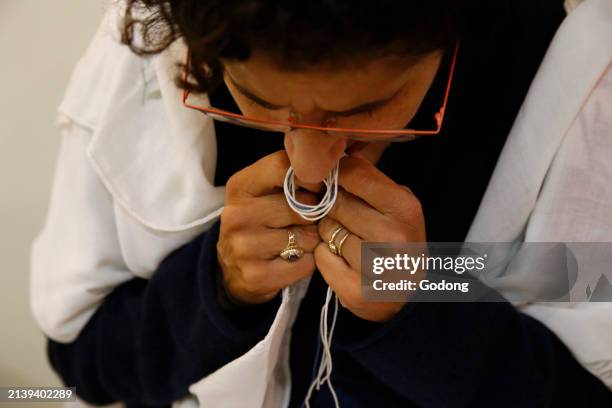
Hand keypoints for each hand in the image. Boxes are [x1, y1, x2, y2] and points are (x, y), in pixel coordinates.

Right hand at [217, 151, 320, 304]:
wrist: (232, 269)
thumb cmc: (259, 223)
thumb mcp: (263, 192)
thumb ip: (290, 177)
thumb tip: (331, 172)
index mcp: (240, 187)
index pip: (282, 167)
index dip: (311, 177)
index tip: (319, 188)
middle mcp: (237, 215)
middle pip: (301, 206)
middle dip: (314, 214)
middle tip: (307, 221)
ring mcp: (245, 247)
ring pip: (307, 236)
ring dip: (312, 240)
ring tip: (298, 241)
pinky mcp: (257, 275)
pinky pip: (306, 263)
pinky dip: (308, 262)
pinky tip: (294, 260)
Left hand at [315, 155, 426, 321]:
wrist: (405, 294)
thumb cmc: (396, 241)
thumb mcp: (394, 204)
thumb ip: (368, 179)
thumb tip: (333, 153)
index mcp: (404, 207)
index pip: (353, 173)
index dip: (335, 174)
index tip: (332, 180)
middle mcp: (393, 236)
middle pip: (335, 202)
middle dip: (332, 207)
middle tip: (345, 218)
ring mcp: (374, 266)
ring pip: (326, 229)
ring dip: (328, 232)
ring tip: (347, 240)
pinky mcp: (355, 289)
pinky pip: (321, 256)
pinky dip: (326, 256)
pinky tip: (342, 260)